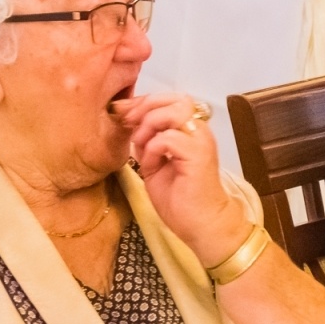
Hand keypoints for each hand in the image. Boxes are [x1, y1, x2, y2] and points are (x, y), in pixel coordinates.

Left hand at [112, 92, 249, 264]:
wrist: (200, 225)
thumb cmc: (180, 200)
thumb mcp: (154, 163)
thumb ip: (146, 141)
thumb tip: (130, 120)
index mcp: (190, 131)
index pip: (170, 100)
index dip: (144, 102)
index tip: (123, 113)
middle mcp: (199, 131)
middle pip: (174, 98)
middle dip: (146, 106)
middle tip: (129, 122)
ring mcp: (201, 141)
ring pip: (174, 111)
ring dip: (151, 124)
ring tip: (141, 144)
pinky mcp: (199, 155)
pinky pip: (169, 138)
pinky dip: (154, 148)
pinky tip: (151, 164)